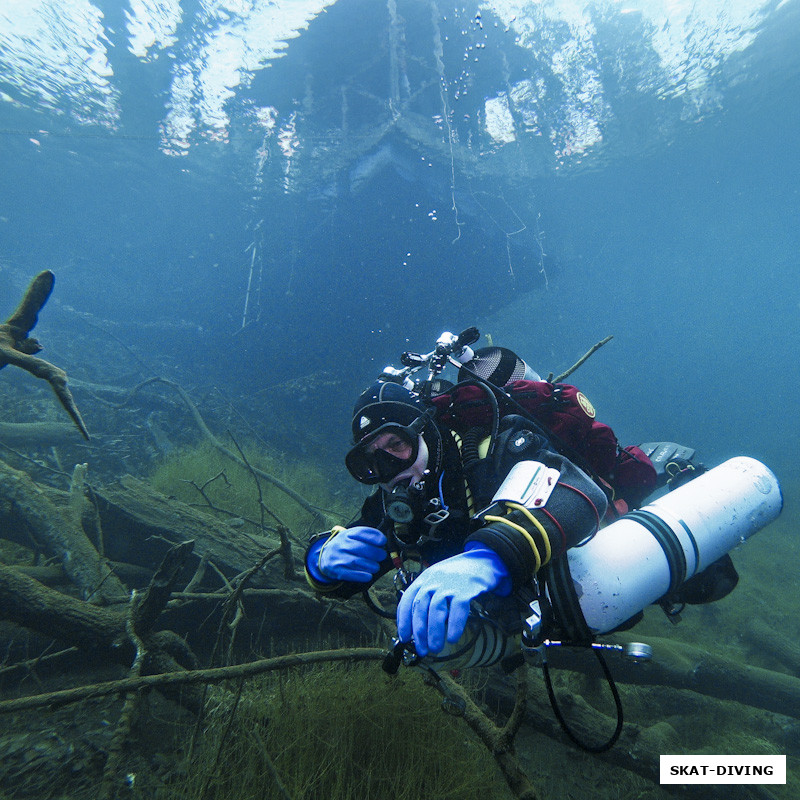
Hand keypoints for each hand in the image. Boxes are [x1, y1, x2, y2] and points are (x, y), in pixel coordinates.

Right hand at [316, 526, 387, 581]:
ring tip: (376, 567)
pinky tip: (369, 575)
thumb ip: (366, 537)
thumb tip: (382, 542)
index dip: (375, 537)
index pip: (362, 533)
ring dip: (371, 565)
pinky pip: (351, 574)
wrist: (325, 556)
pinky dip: (362, 576)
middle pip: (361, 548)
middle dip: (376, 553)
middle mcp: (342, 544)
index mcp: (347, 534)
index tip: (383, 542)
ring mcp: (338, 557)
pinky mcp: (337, 570)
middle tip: (382, 556)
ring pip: (357, 561)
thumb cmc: (344, 546)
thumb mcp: (352, 536)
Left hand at [396, 545, 510, 656]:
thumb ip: (426, 598)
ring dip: (434, 632)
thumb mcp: (436, 580)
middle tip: (421, 649)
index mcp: (424, 579)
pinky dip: (455, 626)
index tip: (404, 638)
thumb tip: (416, 628)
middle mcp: (434, 580)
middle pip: (420, 607)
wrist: (482, 561)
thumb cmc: (456, 577)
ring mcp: (450, 584)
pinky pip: (458, 609)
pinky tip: (452, 638)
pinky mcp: (466, 589)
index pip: (407, 600)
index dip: (403, 621)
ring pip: (436, 610)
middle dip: (419, 632)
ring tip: (435, 648)